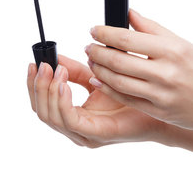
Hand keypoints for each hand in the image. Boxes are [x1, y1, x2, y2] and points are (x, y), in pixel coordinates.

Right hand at [27, 54, 165, 147]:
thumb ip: (76, 72)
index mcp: (74, 116)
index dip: (34, 84)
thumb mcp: (98, 79)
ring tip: (55, 70)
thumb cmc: (133, 97)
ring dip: (48, 90)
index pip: (42, 103)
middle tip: (42, 65)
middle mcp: (75, 128)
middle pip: (41, 110)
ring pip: (50, 116)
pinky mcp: (93, 134)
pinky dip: (61, 100)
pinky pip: (68, 119)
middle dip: (38, 86)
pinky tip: (64, 83)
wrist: (158, 110)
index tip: (35, 63)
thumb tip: (57, 58)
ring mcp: (82, 134)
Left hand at [85, 9, 192, 131]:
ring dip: (99, 70)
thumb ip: (154, 30)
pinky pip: (127, 99)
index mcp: (174, 51)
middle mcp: (166, 73)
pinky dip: (110, 89)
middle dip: (97, 52)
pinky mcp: (160, 112)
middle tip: (89, 46)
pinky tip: (101, 80)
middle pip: (118, 61)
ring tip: (93, 61)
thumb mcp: (185, 45)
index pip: (127, 39)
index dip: (104, 33)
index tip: (94, 29)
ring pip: (118, 82)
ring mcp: (162, 96)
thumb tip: (129, 15)